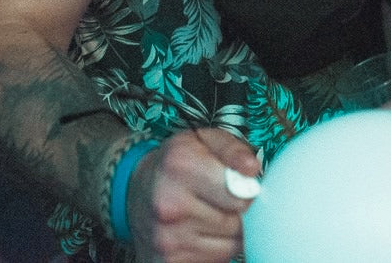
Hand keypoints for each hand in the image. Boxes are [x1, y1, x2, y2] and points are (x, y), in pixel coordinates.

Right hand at [127, 128, 259, 262]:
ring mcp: (167, 238)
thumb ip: (232, 149)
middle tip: (220, 199)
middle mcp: (169, 204)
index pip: (241, 195)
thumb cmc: (176, 165)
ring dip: (227, 232)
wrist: (137, 192)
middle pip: (237, 222)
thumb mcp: (203, 140)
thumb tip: (252, 168)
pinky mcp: (169, 262)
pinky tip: (200, 233)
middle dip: (237, 212)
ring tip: (209, 214)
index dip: (247, 191)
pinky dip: (215, 249)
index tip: (238, 185)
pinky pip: (216, 260)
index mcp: (180, 166)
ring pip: (230, 245)